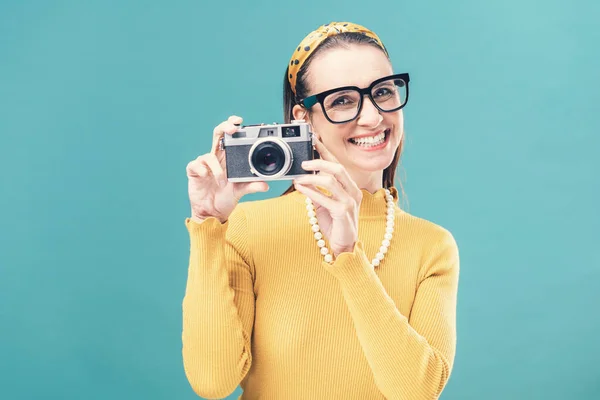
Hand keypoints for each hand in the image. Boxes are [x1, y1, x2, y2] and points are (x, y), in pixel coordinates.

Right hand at [186, 115, 268, 222]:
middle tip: (232, 128)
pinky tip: (205, 176)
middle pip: (218, 134)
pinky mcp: (193, 171)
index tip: (240, 121)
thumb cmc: (226, 198)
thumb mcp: (241, 191)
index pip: (229, 137)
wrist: (212, 212)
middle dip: (224, 127)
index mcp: (228, 159)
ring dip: (217, 169)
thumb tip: (266, 185)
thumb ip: (252, 186)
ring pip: (208, 155)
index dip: (232, 126)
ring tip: (221, 182)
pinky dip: (201, 169)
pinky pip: (195, 165)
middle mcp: (216, 158)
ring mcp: (204, 164)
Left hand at [293, 134, 362, 256]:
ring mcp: (350, 202)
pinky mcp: (343, 212)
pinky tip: (300, 188)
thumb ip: (317, 190)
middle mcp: (352, 191)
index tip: (314, 140)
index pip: (337, 164)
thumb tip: (303, 178)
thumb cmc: (335, 223)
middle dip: (320, 161)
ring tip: (298, 177)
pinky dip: (311, 191)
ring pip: (332, 181)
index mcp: (349, 186)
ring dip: (312, 177)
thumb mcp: (324, 203)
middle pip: (338, 168)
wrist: (344, 245)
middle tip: (303, 162)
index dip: (325, 151)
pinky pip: (326, 198)